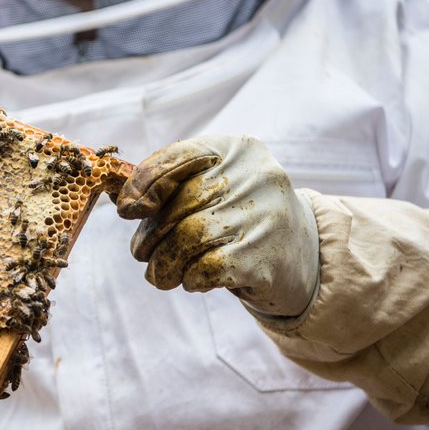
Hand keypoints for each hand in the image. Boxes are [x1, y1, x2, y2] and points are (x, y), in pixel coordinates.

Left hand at [114, 135, 318, 317]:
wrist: (306, 254)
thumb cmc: (242, 217)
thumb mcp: (215, 187)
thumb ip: (173, 185)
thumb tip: (122, 201)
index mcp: (238, 149)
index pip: (178, 156)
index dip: (144, 184)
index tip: (126, 211)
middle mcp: (256, 176)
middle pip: (180, 204)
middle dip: (151, 234)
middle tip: (142, 253)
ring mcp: (266, 216)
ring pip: (189, 238)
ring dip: (163, 262)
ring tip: (158, 274)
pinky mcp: (266, 258)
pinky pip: (207, 268)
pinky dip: (190, 277)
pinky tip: (192, 280)